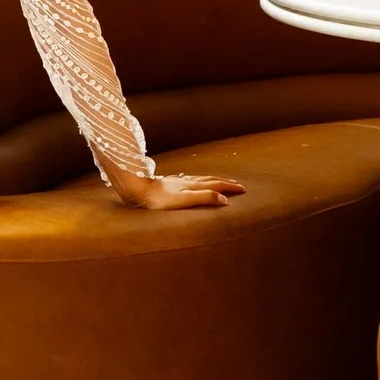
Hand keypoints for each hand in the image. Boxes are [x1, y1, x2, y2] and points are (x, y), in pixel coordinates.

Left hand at [109, 165, 243, 212]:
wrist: (136, 189)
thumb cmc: (158, 200)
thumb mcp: (184, 200)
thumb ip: (203, 198)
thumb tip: (224, 199)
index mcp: (192, 186)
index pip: (215, 185)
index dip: (229, 187)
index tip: (243, 188)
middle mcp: (186, 182)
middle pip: (209, 179)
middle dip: (224, 182)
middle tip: (236, 184)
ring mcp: (177, 182)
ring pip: (199, 179)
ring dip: (212, 180)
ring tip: (219, 180)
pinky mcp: (168, 184)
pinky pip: (188, 180)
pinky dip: (197, 180)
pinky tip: (190, 181)